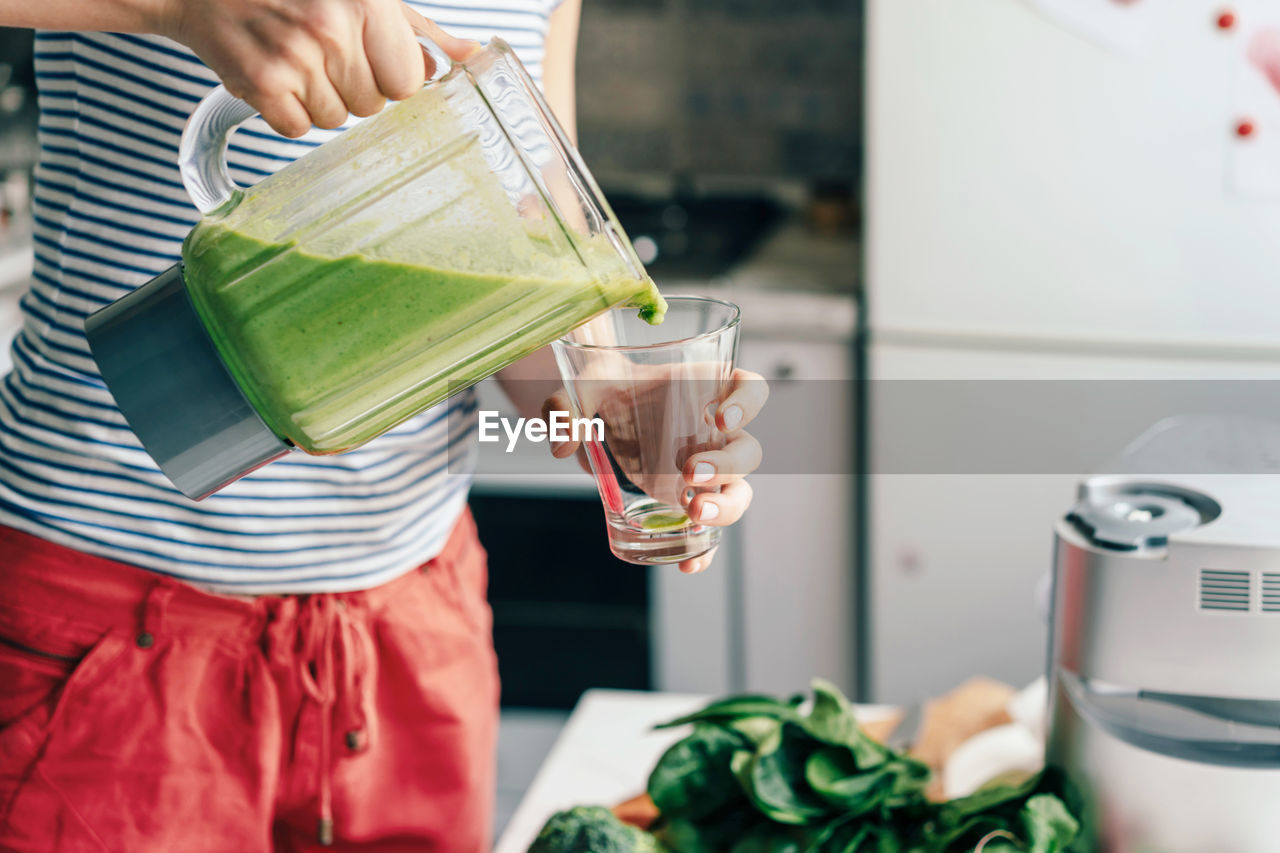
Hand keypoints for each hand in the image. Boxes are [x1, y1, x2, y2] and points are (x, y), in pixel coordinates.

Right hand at [160, 0, 478, 136]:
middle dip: (352, 89)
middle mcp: (331, 27)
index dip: (389, 78)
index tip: (367, 60)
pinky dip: (286, 112)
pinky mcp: (259, 83)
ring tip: (296, 62)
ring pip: (336, 120)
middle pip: (372, 105)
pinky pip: (297, 128)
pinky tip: (275, 76)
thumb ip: (418, 31)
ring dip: (318, 100)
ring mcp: (294, 56)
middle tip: (321, 56)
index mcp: (366, 1)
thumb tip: (473, 56)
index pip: (407, 82)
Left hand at [543, 368, 767, 574]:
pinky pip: (709, 532)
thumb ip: (565, 407)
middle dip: (727, 466)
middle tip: (689, 473)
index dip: (747, 402)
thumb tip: (561, 445)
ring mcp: (706, 471)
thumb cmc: (602, 392)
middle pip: (746, 450)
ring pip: (738, 492)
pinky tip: (686, 564)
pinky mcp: (687, 502)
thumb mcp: (580, 389)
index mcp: (703, 391)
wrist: (596, 417)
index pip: (748, 388)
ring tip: (695, 514)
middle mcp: (714, 434)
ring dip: (726, 508)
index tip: (722, 418)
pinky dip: (704, 552)